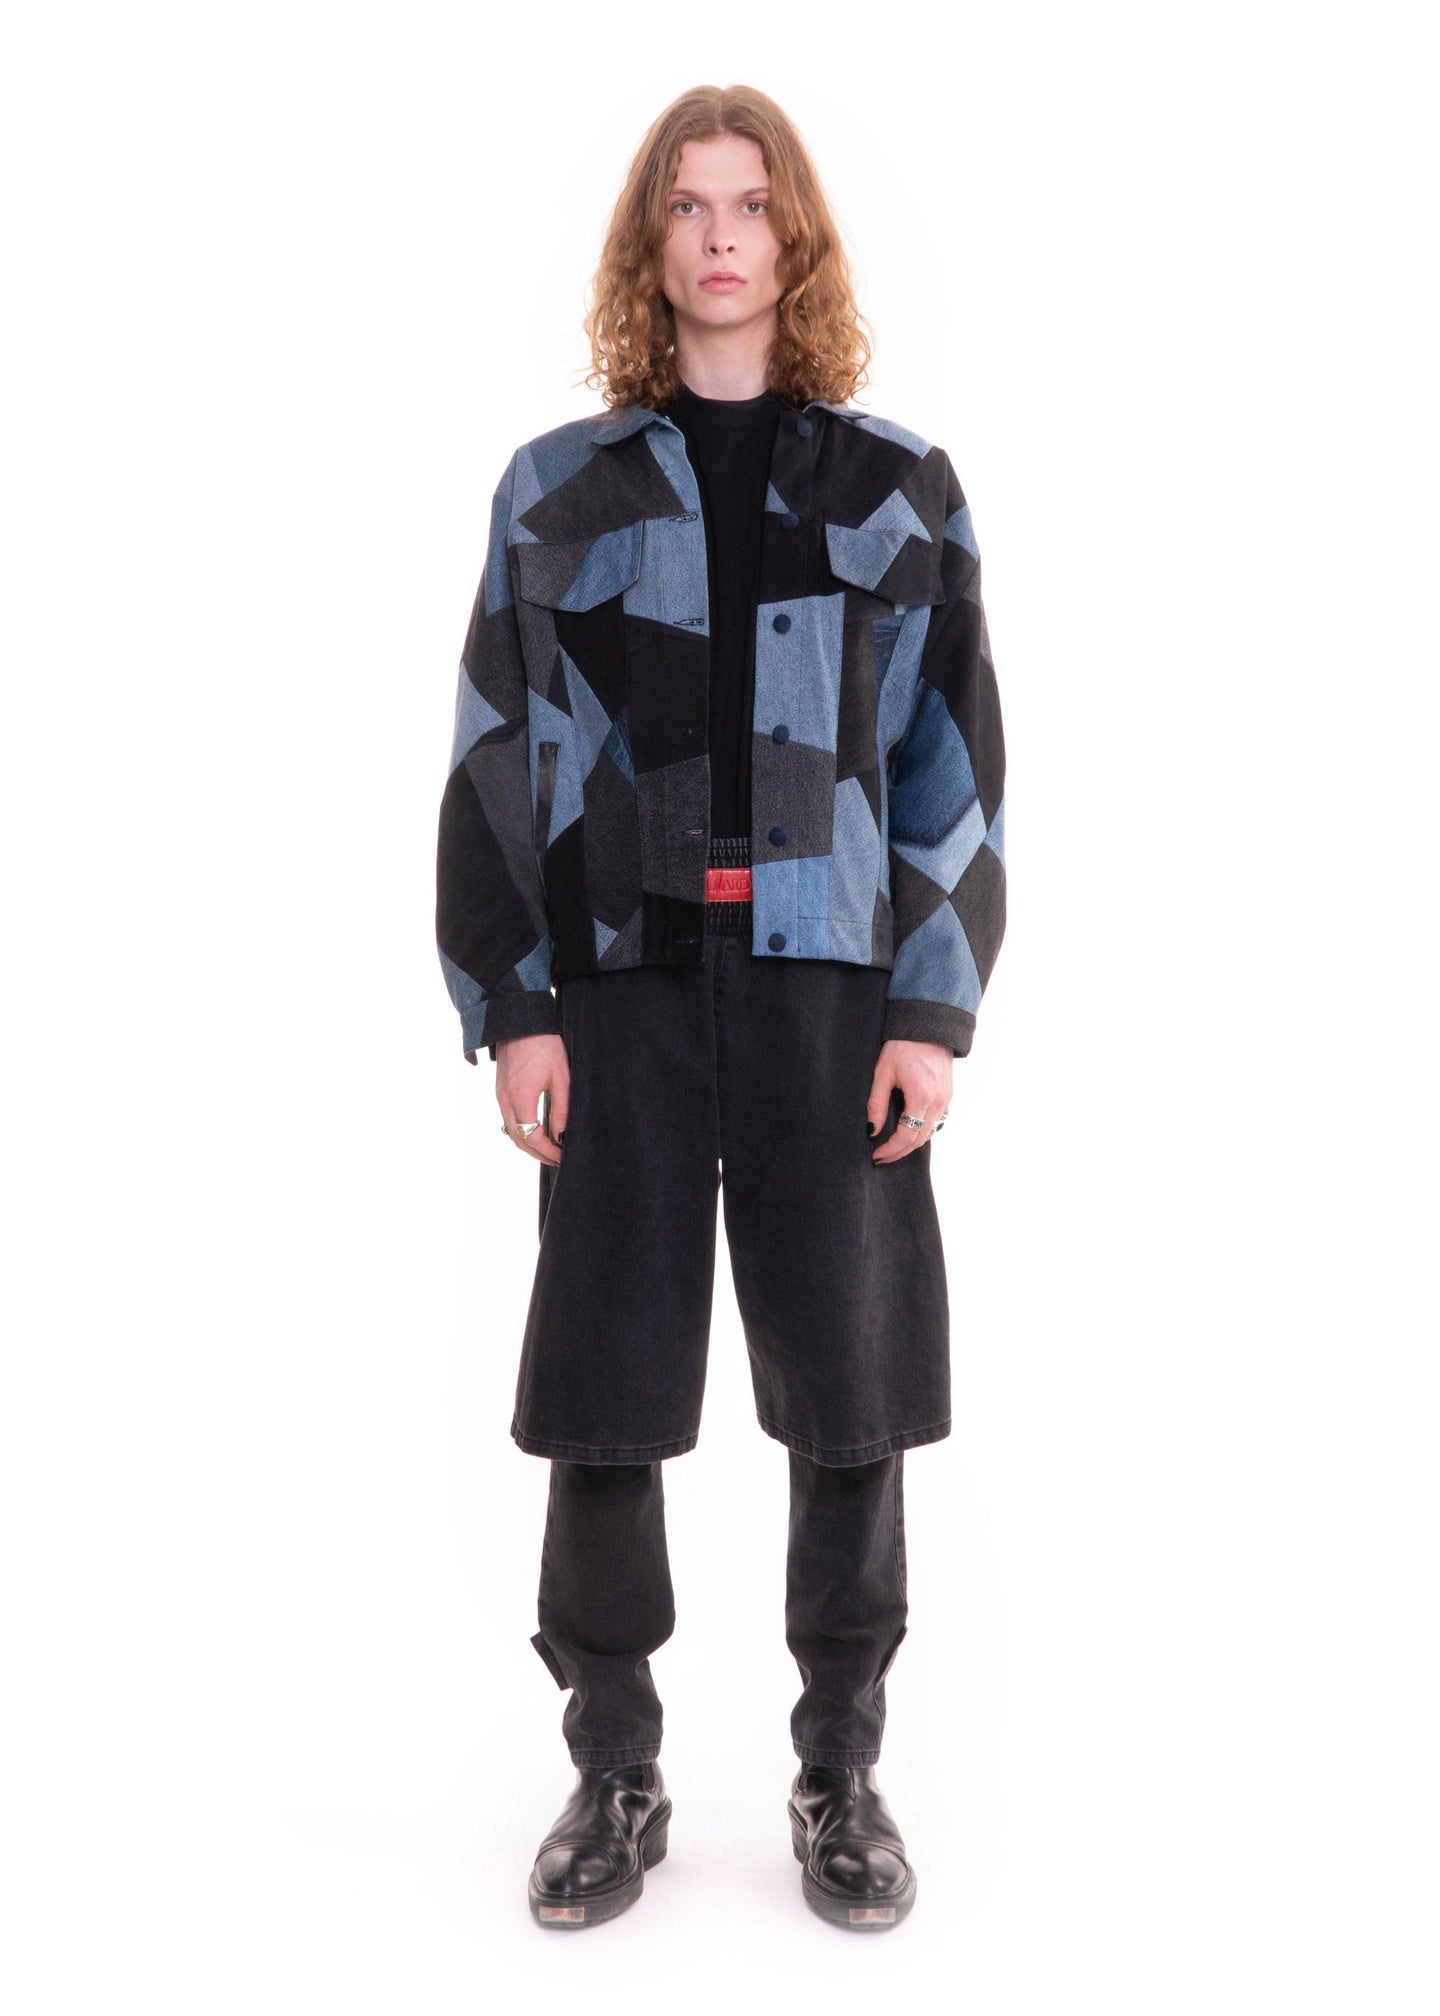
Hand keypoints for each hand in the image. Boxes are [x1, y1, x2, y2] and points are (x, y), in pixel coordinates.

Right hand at [495, 1032, 568, 1166]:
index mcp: (521, 1098)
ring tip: (548, 1149)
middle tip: (556, 1159)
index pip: (533, 1137)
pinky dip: (521, 1131)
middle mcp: (505, 1100)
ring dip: (528, 1144)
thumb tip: (563, 1136)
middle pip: (518, 1140)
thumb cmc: (544, 1045)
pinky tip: (536, 1131)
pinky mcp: (499, 1090)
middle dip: (537, 1154)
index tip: (563, 1156)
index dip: (548, 1151)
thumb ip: (562, 1110)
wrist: (520, 1021)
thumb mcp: (561, 1078)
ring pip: (511, 1131)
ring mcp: (499, 1095)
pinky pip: (508, 1119)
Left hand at [868, 1039, 951, 1163]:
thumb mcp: (883, 1073)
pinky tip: (908, 1132)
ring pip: (929, 1133)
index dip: (891, 1150)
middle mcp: (938, 1102)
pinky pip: (936, 1122)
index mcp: (921, 1097)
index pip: (906, 1136)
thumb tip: (871, 1130)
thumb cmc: (903, 1045)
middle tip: (881, 1158)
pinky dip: (921, 1131)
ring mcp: (946, 1099)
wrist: (928, 1026)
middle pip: (919, 1140)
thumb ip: (876, 1103)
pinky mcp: (948, 1095)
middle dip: (899, 1152)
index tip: (876, 1155)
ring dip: (911, 1144)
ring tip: (892, 1148)